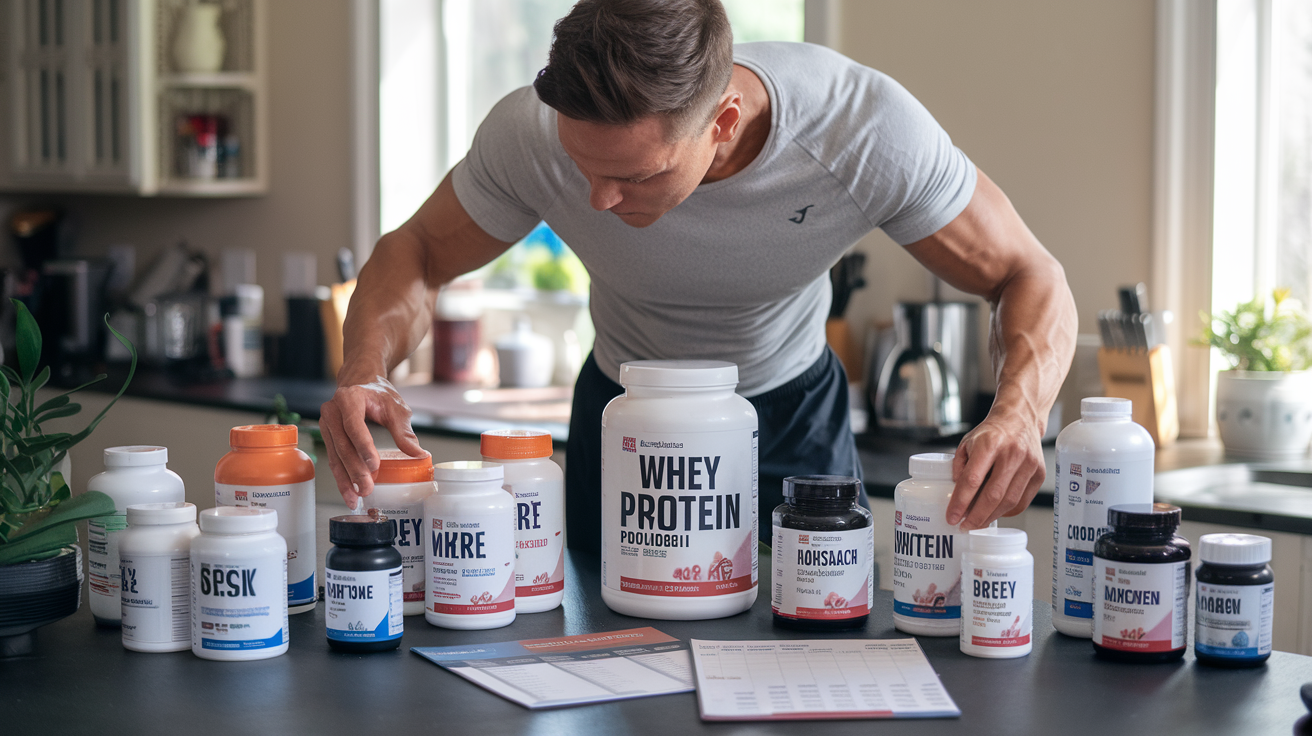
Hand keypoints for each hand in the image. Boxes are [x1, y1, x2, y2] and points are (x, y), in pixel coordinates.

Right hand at [320, 375, 426, 507]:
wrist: (361, 383)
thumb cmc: (378, 393)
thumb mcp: (396, 408)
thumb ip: (405, 432)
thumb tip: (419, 454)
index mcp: (349, 398)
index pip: (354, 425)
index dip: (363, 447)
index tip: (374, 466)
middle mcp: (332, 411)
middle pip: (343, 445)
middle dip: (355, 470)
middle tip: (367, 488)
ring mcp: (326, 424)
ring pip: (335, 456)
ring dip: (345, 479)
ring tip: (356, 498)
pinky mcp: (327, 436)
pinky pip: (334, 459)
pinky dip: (341, 477)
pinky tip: (349, 492)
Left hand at [946, 411, 1044, 529]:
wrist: (1020, 419)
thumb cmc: (992, 433)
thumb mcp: (967, 443)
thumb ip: (959, 467)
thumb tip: (956, 495)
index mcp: (990, 443)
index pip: (972, 479)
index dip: (960, 502)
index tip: (952, 517)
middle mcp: (1012, 453)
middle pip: (993, 495)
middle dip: (976, 516)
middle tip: (964, 526)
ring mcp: (1029, 464)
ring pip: (1009, 502)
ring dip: (991, 517)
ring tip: (977, 522)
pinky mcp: (1039, 474)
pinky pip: (1022, 502)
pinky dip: (1007, 512)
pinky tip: (995, 513)